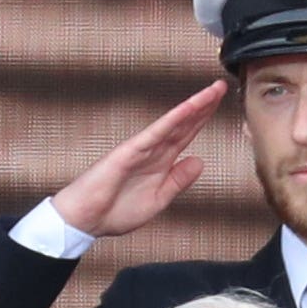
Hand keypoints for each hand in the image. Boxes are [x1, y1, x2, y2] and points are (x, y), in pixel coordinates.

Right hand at [44, 82, 223, 245]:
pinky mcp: (129, 151)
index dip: (203, 119)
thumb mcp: (158, 198)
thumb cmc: (114, 210)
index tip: (219, 103)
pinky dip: (172, 121)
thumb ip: (178, 180)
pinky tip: (188, 109)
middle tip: (221, 87)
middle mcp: (153, 151)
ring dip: (193, 107)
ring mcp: (141, 148)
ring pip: (173, 123)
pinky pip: (155, 133)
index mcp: (160, 162)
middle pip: (183, 124)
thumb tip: (199, 161)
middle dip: (203, 106)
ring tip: (211, 92)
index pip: (186, 135)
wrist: (85, 220)